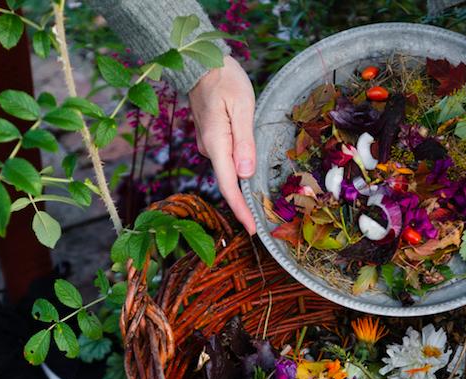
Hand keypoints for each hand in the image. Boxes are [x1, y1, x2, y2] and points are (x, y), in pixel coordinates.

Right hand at [189, 55, 257, 233]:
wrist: (199, 62)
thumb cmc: (224, 79)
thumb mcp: (242, 106)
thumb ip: (244, 140)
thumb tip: (245, 173)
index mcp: (216, 144)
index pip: (228, 185)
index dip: (240, 209)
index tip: (252, 229)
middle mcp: (209, 149)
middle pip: (229, 180)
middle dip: (246, 198)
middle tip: (266, 214)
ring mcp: (208, 144)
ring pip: (229, 166)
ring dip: (244, 176)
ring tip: (262, 182)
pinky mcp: (211, 137)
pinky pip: (227, 156)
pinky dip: (239, 162)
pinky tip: (250, 159)